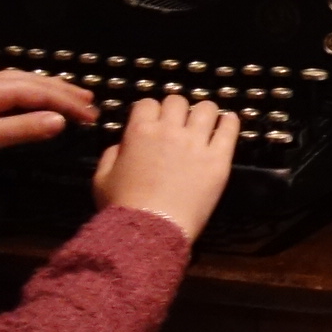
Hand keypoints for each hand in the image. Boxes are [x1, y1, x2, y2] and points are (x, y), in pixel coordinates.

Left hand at [0, 53, 96, 165]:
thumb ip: (24, 128)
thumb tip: (60, 120)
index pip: (43, 94)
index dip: (69, 104)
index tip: (93, 116)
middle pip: (32, 81)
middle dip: (62, 91)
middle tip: (90, 101)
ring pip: (13, 77)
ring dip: (39, 83)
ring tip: (60, 88)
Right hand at [93, 94, 237, 242]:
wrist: (150, 231)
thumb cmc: (123, 208)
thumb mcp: (101, 179)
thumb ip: (111, 155)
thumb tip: (123, 145)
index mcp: (139, 132)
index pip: (148, 103)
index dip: (152, 111)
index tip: (155, 121)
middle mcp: (169, 131)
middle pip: (178, 101)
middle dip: (177, 110)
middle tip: (179, 124)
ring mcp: (196, 143)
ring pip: (206, 108)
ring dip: (203, 113)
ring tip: (205, 122)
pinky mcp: (218, 160)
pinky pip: (229, 129)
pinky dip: (229, 122)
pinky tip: (228, 123)